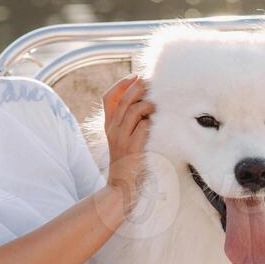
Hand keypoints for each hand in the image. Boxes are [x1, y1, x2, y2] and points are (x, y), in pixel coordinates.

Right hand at [103, 73, 154, 213]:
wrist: (120, 187)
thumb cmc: (127, 162)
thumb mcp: (122, 140)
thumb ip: (128, 122)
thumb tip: (144, 102)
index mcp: (109, 126)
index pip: (108, 97)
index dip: (121, 84)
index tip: (135, 77)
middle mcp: (112, 130)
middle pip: (123, 100)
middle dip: (138, 88)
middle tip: (150, 84)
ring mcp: (121, 139)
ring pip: (133, 111)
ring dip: (147, 106)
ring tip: (155, 107)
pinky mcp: (132, 148)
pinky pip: (143, 127)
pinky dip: (150, 123)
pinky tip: (156, 125)